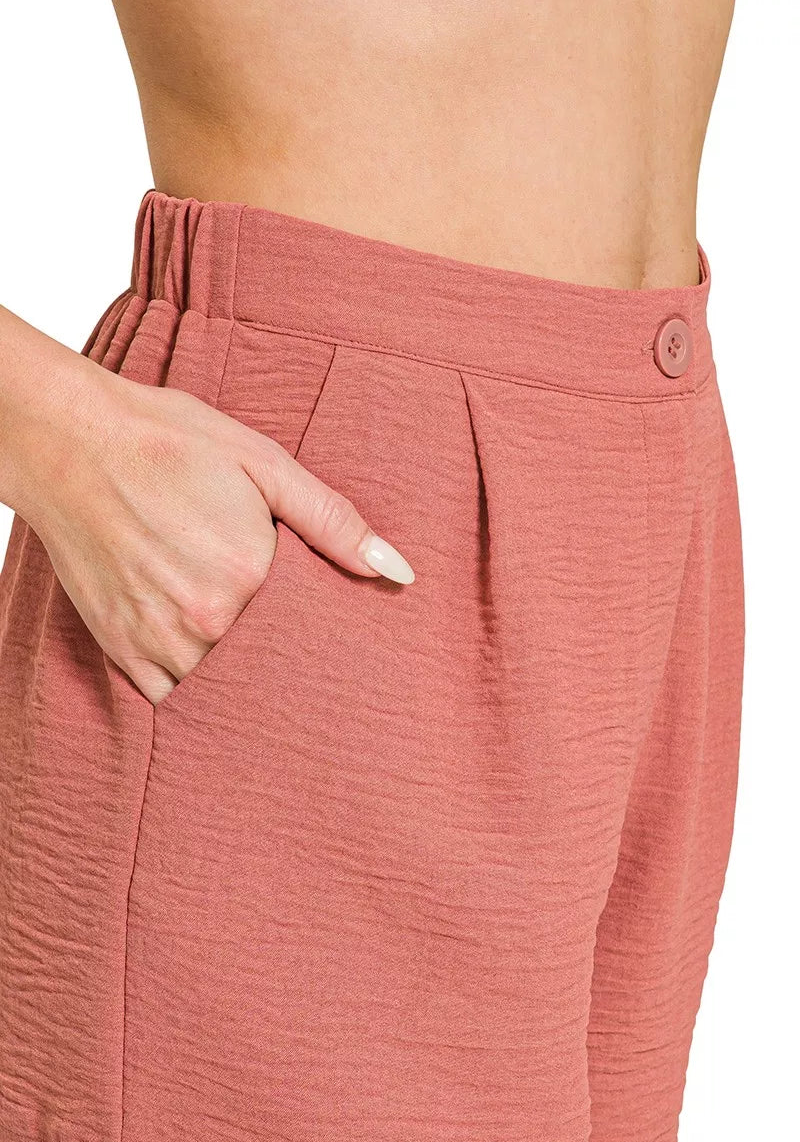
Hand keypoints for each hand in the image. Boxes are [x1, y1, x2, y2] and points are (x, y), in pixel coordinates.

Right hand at [13, 368, 413, 704]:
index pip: (311, 639)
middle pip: (267, 671)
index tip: (333, 642)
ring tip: (249, 656)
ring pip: (219, 692)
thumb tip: (398, 572)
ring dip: (238, 682)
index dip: (325, 642)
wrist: (70, 441)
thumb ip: (333, 522)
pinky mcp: (121, 649)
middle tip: (296, 655)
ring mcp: (157, 641)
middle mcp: (204, 621)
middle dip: (284, 667)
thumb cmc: (171, 443)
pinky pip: (168, 700)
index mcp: (249, 578)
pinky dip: (189, 690)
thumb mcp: (264, 465)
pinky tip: (203, 665)